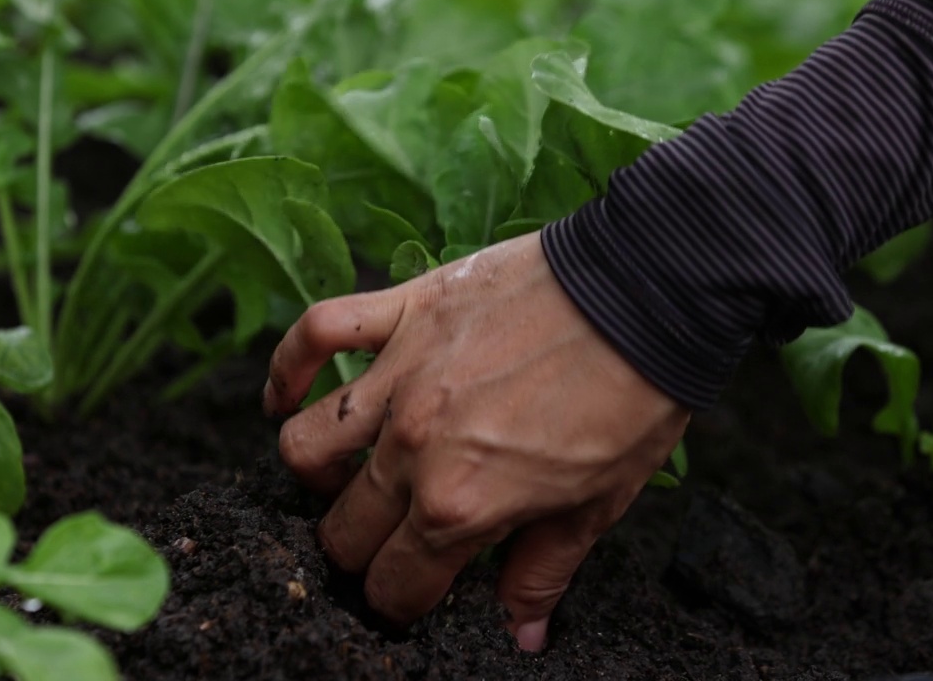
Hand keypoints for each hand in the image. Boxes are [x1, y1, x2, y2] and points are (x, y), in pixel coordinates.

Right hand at [264, 231, 688, 651]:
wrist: (647, 294)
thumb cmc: (633, 399)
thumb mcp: (598, 504)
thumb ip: (542, 572)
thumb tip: (520, 637)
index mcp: (463, 504)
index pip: (396, 584)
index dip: (399, 603)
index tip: (410, 597)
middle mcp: (414, 446)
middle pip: (344, 528)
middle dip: (359, 553)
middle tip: (388, 543)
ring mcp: (400, 375)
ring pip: (306, 446)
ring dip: (316, 475)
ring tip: (342, 478)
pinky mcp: (403, 310)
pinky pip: (316, 333)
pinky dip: (288, 368)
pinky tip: (285, 400)